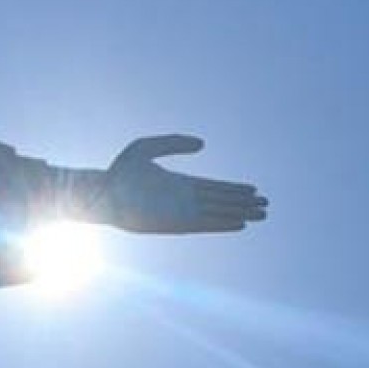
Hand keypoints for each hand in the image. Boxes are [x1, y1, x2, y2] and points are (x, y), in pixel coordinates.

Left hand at [93, 134, 267, 234]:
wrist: (103, 194)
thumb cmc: (119, 171)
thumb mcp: (146, 148)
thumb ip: (174, 143)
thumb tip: (202, 143)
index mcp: (178, 182)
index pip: (213, 187)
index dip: (233, 189)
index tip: (252, 189)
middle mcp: (184, 199)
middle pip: (221, 201)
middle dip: (243, 202)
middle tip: (266, 204)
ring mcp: (181, 212)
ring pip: (218, 213)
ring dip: (240, 213)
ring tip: (262, 214)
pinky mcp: (176, 224)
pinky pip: (206, 224)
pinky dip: (223, 224)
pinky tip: (240, 223)